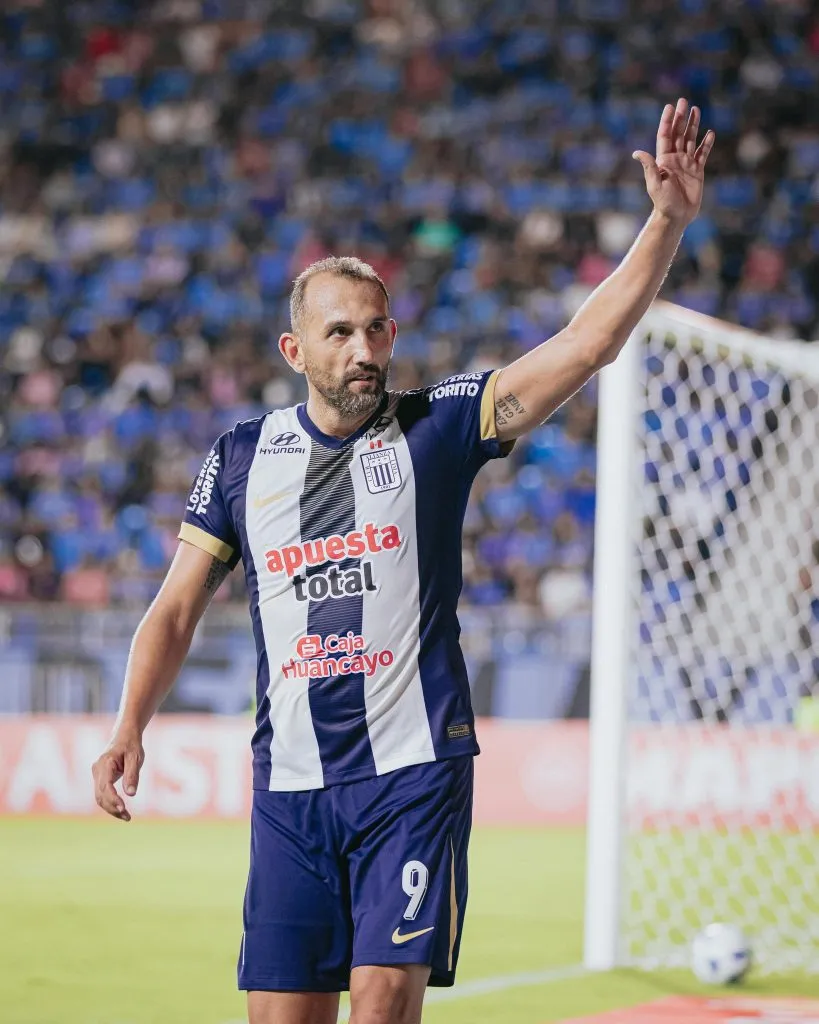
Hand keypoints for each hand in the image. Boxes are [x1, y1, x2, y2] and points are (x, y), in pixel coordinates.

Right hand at [92, 728, 144, 821]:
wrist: (124, 736)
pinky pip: (102, 794)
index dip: (113, 799)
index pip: (105, 785)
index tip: (123, 808)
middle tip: (128, 817)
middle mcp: (97, 769)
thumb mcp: (136, 757)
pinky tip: (121, 811)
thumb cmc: (131, 745)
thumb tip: (131, 794)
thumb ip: (132, 775)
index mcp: (105, 763)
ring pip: (99, 797)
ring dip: (111, 808)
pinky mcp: (99, 779)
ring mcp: (96, 774)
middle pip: (100, 794)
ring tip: (127, 817)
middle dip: (112, 808)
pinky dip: (110, 804)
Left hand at [633, 97, 714, 225]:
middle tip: (684, 101)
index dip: (667, 121)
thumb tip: (637, 153)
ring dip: (693, 125)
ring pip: (690, 140)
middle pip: (678, 133)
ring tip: (696, 110)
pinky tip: (710, 133)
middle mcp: (675, 159)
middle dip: (681, 118)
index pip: (665, 136)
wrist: (676, 216)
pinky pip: (703, 154)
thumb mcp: (654, 183)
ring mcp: (686, 163)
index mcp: (663, 160)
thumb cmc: (663, 202)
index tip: (670, 107)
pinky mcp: (697, 171)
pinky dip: (707, 144)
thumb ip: (649, 166)